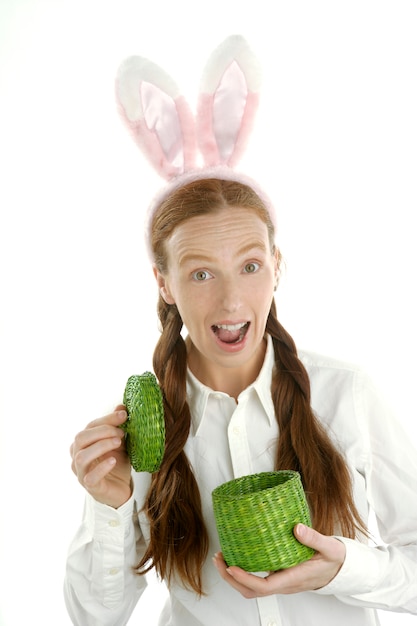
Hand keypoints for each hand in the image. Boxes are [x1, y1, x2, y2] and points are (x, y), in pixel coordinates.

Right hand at [70, 406, 131, 507]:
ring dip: (101, 446)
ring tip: (118, 443)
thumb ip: (118, 426)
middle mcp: (77, 456)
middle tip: (121, 433)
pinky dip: (102, 467)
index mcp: (83, 443)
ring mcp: (81, 472)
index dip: (106, 419)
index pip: (90, 426)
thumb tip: (122, 406)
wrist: (121, 489)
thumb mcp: (120, 442)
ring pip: (82, 456)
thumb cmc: (116, 464)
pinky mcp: (90, 486)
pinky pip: (90, 476)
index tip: (124, 415)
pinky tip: (113, 460)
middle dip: (102, 431)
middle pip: (81, 438)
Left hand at [213, 524, 345, 597]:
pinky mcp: (279, 575)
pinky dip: (242, 570)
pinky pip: (257, 579)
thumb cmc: (334, 560)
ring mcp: (280, 581)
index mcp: (294, 578)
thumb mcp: (329, 548)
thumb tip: (297, 528)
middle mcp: (284, 583)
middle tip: (218, 559)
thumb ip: (314, 538)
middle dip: (231, 578)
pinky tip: (237, 555)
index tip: (231, 567)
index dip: (245, 579)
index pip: (264, 586)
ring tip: (221, 557)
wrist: (340, 570)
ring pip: (252, 588)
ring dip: (233, 576)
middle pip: (251, 591)